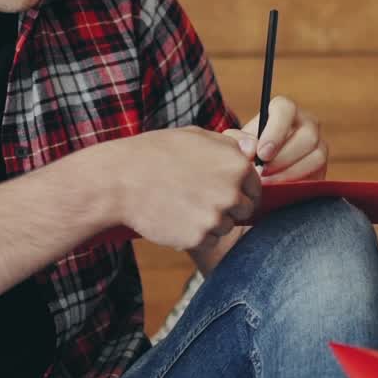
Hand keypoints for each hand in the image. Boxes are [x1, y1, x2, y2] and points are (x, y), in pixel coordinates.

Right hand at [109, 127, 261, 250]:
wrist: (121, 180)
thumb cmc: (157, 153)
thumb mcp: (196, 136)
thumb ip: (230, 143)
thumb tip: (254, 149)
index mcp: (237, 164)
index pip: (255, 187)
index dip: (239, 189)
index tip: (222, 190)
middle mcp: (232, 192)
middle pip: (245, 210)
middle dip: (228, 207)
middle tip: (200, 198)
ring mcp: (216, 217)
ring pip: (226, 227)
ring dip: (211, 222)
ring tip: (183, 205)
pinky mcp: (199, 238)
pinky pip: (208, 241)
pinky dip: (195, 235)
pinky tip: (176, 218)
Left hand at [230, 95, 328, 182]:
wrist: (257, 171)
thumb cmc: (247, 151)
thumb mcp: (237, 144)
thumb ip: (238, 142)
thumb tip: (250, 148)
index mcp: (284, 110)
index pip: (286, 108)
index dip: (276, 131)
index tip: (262, 153)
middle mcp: (307, 123)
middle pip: (308, 135)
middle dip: (283, 158)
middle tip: (262, 173)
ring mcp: (318, 146)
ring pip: (317, 157)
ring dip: (291, 173)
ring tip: (268, 183)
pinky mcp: (322, 168)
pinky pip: (319, 175)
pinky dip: (298, 184)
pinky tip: (280, 190)